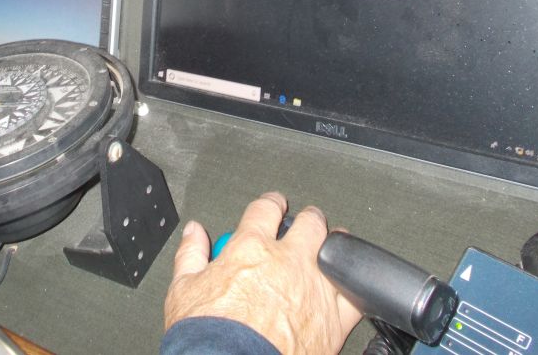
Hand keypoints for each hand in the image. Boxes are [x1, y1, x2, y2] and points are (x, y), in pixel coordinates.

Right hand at [164, 192, 361, 354]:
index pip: (265, 209)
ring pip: (336, 251)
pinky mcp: (333, 320)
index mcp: (251, 247)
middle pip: (308, 223)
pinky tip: (349, 284)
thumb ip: (191, 254)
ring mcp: (314, 288)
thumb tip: (194, 233)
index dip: (271, 203)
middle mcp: (287, 261)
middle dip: (307, 219)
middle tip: (306, 222)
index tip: (273, 204)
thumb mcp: (184, 289)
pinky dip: (353, 286)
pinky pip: (353, 294)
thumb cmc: (207, 335)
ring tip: (334, 242)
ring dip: (335, 244)